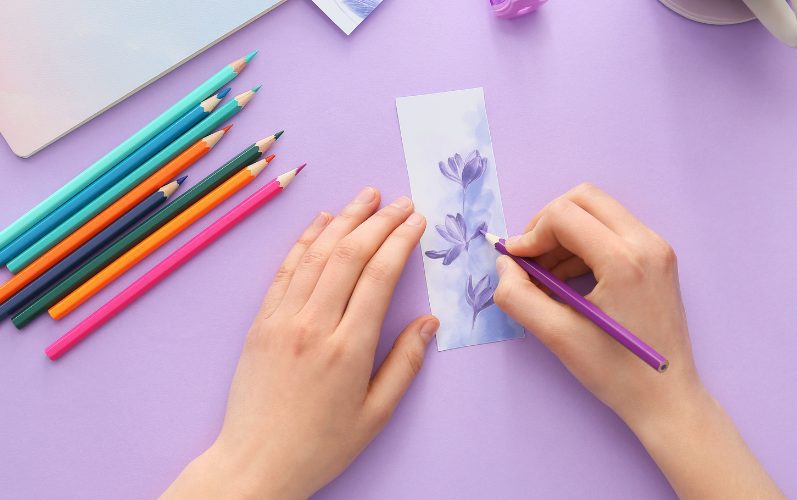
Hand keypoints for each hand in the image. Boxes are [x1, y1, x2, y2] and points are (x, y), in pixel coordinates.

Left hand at [163, 187, 437, 498]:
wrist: (255, 463)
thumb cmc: (321, 445)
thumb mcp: (376, 415)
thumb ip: (405, 364)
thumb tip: (430, 321)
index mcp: (349, 349)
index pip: (379, 276)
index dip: (401, 241)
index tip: (417, 220)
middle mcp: (314, 325)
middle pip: (349, 255)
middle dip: (378, 220)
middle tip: (400, 201)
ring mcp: (282, 320)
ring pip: (316, 254)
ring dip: (344, 219)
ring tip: (366, 196)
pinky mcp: (260, 323)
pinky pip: (285, 270)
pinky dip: (305, 241)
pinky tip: (322, 222)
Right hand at [494, 183, 781, 498]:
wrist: (667, 399)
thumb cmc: (615, 372)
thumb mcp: (556, 336)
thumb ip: (517, 296)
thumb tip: (504, 263)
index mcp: (624, 259)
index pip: (564, 215)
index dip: (530, 234)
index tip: (515, 262)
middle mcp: (646, 243)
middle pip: (584, 199)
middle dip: (547, 223)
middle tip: (529, 258)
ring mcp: (657, 248)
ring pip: (598, 212)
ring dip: (564, 234)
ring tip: (545, 276)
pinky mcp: (659, 258)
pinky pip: (613, 230)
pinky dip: (584, 244)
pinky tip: (567, 280)